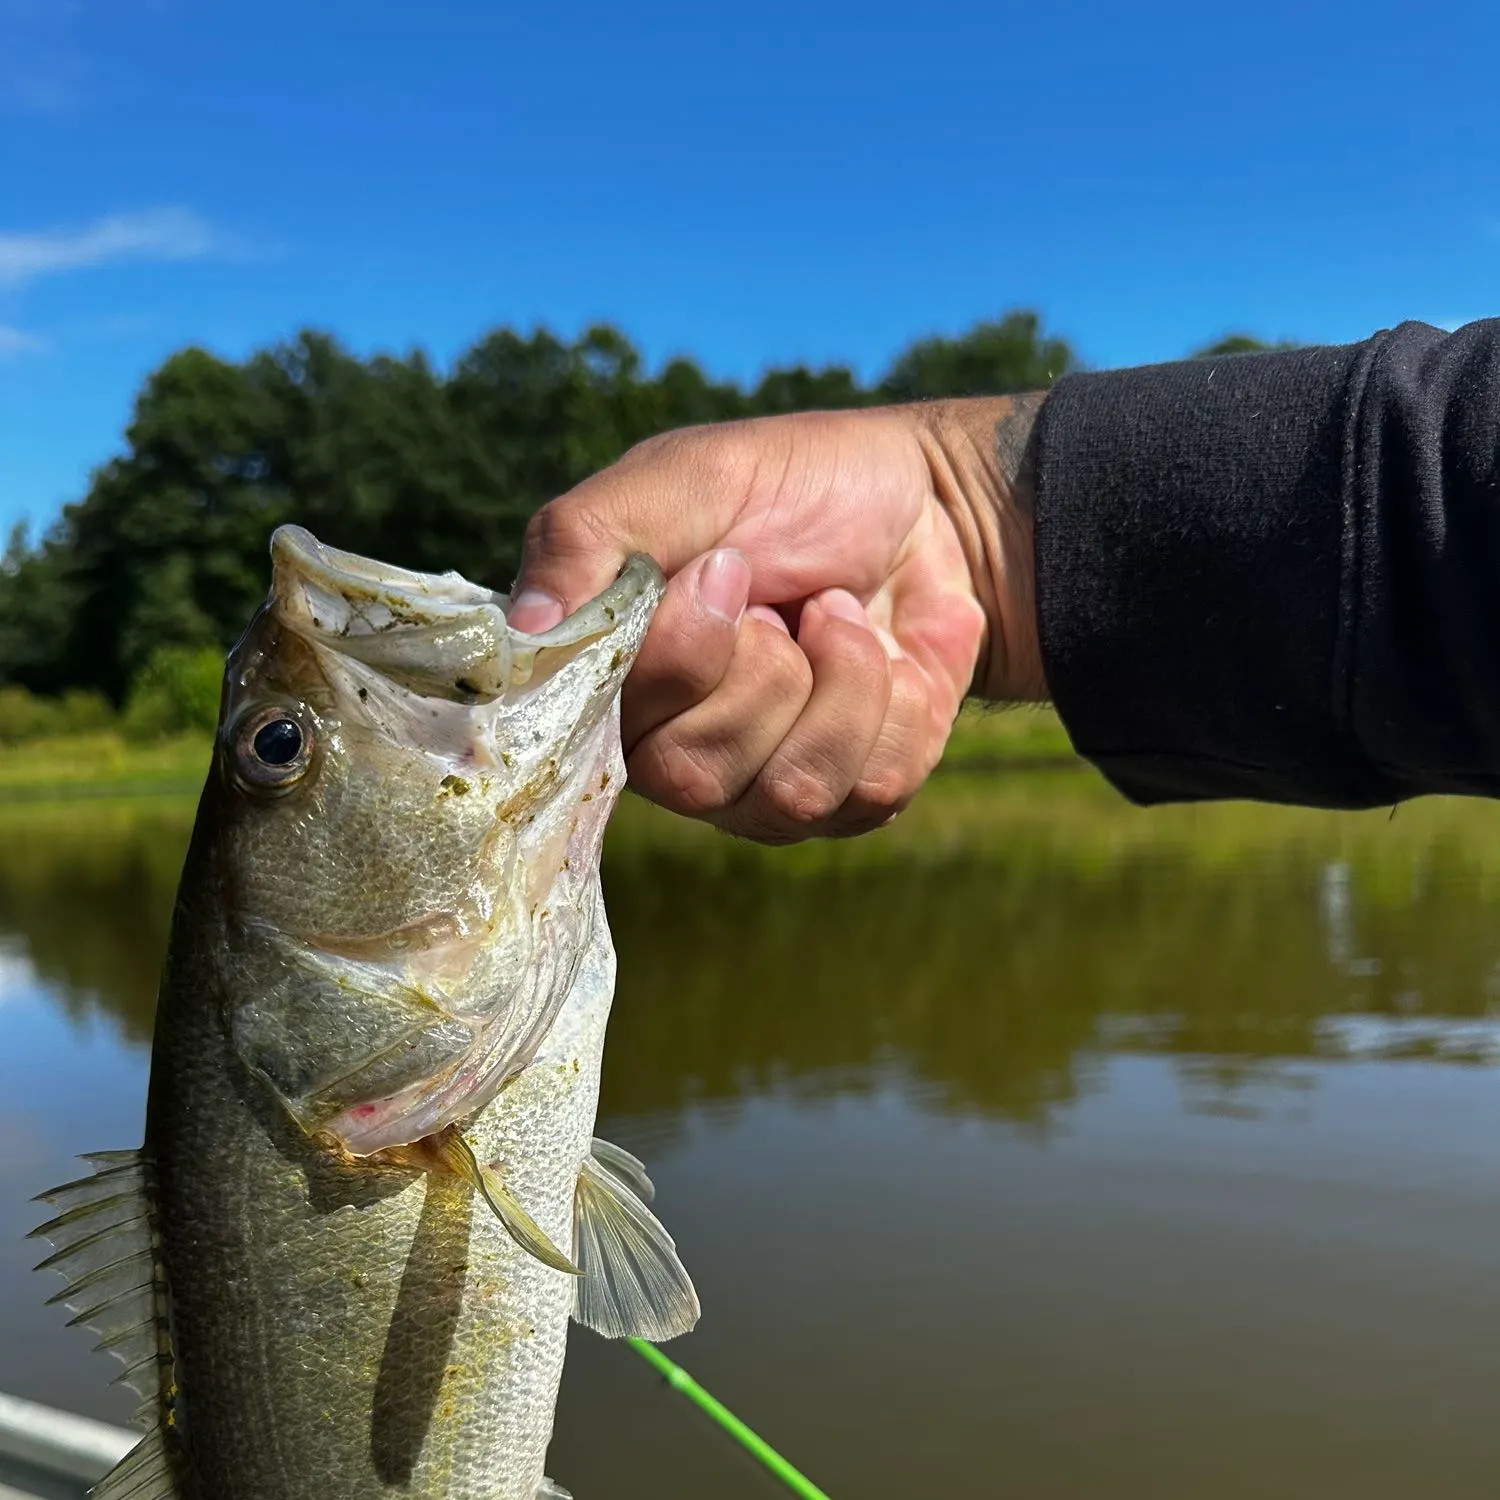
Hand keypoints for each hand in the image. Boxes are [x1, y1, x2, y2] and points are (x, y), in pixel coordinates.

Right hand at [509, 398, 1045, 842]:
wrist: (927, 505)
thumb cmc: (790, 488)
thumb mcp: (683, 478)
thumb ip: (587, 538)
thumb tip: (522, 628)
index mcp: (618, 680)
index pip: (606, 729)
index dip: (682, 654)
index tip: (726, 568)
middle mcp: (676, 751)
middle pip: (695, 774)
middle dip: (765, 668)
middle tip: (781, 601)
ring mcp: (765, 787)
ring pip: (793, 792)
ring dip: (842, 679)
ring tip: (838, 615)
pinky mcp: (853, 798)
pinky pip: (874, 791)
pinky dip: (900, 701)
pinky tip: (891, 653)